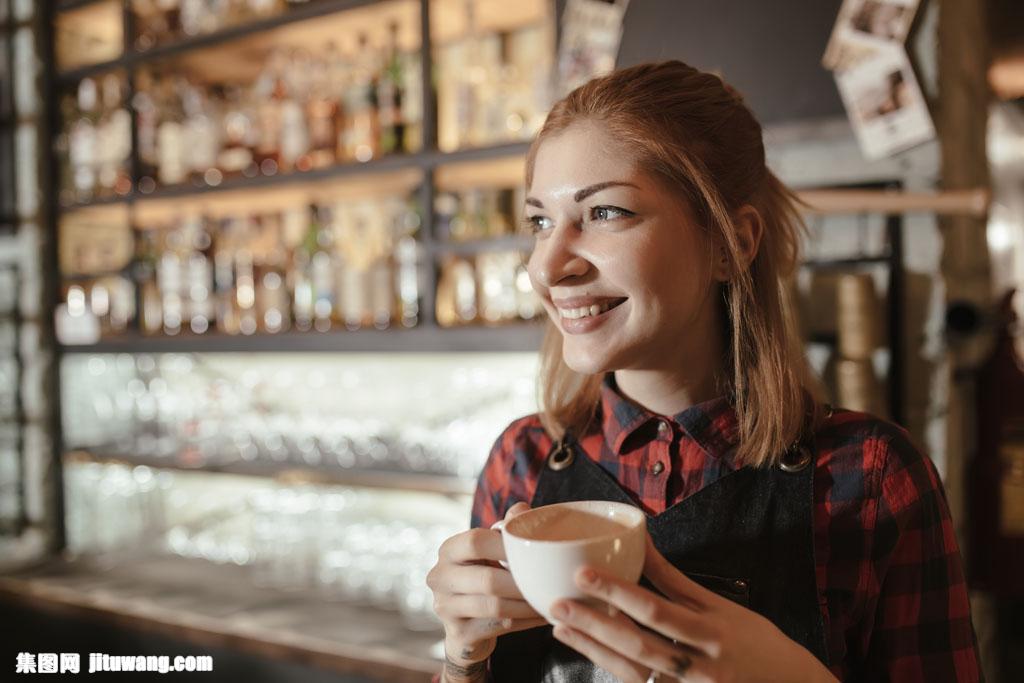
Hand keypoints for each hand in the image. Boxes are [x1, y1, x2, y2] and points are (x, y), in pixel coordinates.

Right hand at [426, 502, 546, 674]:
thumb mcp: (490, 551)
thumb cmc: (484, 577)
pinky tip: (541, 616)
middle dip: (522, 583)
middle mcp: (439, 577)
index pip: (475, 542)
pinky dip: (526, 621)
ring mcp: (445, 607)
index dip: (506, 546)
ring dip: (526, 604)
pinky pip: (499, 627)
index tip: (533, 553)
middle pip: (487, 580)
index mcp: (449, 550)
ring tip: (549, 600)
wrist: (466, 625)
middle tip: (548, 582)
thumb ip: (505, 528)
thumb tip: (523, 509)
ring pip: (494, 606)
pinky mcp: (458, 633)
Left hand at [549, 532, 837, 682]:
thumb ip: (678, 581)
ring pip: (633, 672)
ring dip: (594, 649)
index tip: (583, 573)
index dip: (617, 593)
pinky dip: (612, 669)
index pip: (657, 611)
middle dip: (594, 625)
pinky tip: (588, 652)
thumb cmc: (757, 644)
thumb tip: (643, 543)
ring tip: (560, 627)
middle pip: (638, 645)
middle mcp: (700, 667)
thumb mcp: (723, 608)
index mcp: (712, 634)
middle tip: (557, 604)